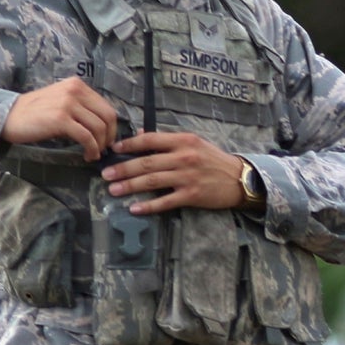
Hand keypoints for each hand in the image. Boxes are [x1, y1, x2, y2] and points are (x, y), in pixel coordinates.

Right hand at [0, 77, 120, 159]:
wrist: (10, 116)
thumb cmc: (36, 113)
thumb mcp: (61, 101)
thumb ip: (81, 107)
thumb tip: (103, 126)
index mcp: (77, 85)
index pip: (106, 107)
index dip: (112, 127)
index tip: (107, 140)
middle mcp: (74, 90)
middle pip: (107, 117)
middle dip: (109, 137)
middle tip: (103, 149)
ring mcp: (68, 104)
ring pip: (99, 128)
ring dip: (100, 145)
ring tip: (93, 153)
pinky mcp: (61, 119)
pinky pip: (86, 137)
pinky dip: (91, 149)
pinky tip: (87, 155)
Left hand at [102, 132, 251, 214]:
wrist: (239, 179)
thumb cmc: (214, 160)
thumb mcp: (193, 143)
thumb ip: (167, 140)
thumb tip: (141, 135)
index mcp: (183, 141)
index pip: (150, 140)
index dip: (129, 145)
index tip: (113, 150)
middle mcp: (184, 157)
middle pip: (147, 163)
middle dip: (123, 169)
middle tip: (105, 175)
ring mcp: (187, 177)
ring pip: (152, 181)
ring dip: (130, 186)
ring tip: (114, 190)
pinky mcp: (192, 195)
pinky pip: (165, 201)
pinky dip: (149, 206)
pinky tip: (135, 209)